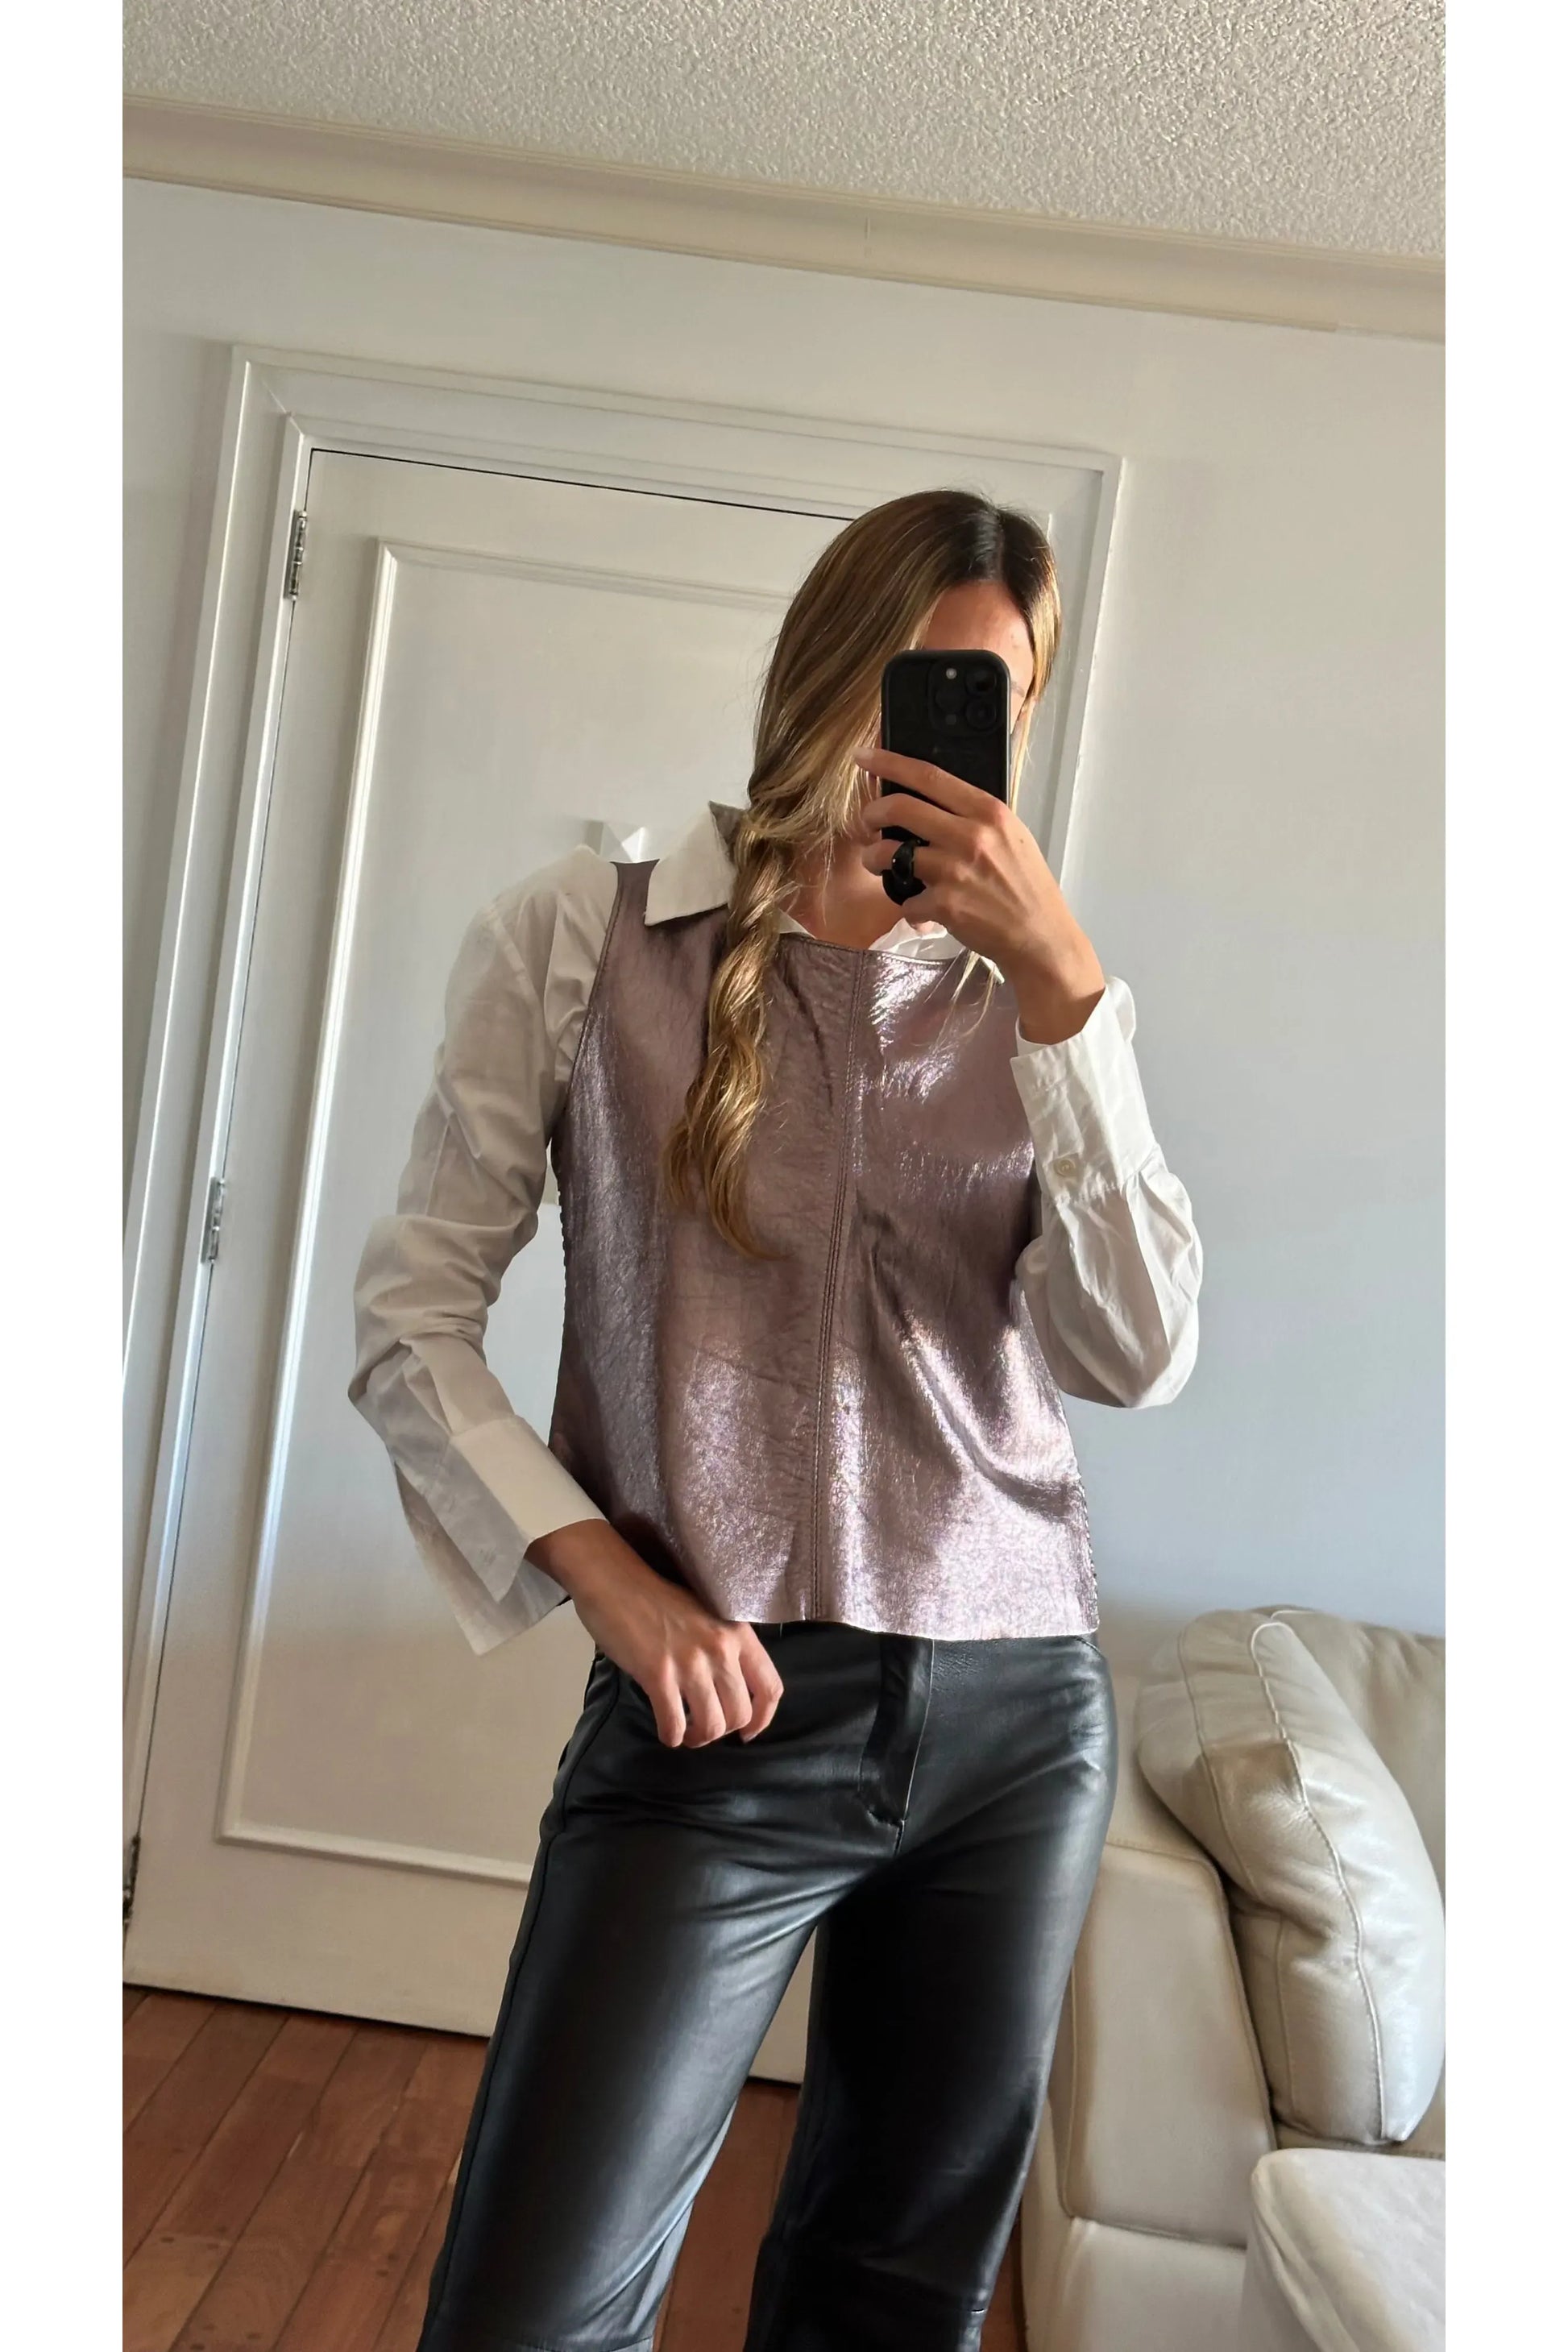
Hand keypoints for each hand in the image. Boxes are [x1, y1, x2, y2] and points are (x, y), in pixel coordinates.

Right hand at [525, 1520, 783, 1748]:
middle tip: (704, 1728)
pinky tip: (667, 1731)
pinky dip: (672, 1736)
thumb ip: (724, 1647)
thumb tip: (730, 1689)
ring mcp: (690, 1662)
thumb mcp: (708, 1617)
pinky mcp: (658, 1674)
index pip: (770, 1688)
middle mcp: (721, 1648)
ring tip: (687, 1733)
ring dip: (698, 1738)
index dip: (762, 1719)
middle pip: (740, 1714)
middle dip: (723, 1731)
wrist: (616, 1580)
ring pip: (711, 1726)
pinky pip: (674, 1724)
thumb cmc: (659, 1598)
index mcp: (738, 1633)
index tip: (748, 1733)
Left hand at [851, 749, 1106, 1044]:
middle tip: (866, 822)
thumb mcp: (1012, 838)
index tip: (865, 757)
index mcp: (988, 812)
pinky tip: (924, 911)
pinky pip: (906, 901)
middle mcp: (970, 835)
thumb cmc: (1027, 887)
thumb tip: (935, 804)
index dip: (890, 763)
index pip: (930, 776)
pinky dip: (909, 908)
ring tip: (881, 867)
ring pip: (890, 854)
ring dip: (875, 860)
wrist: (1041, 937)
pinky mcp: (944, 905)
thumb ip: (976, 818)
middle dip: (872, 813)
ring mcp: (955, 870)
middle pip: (900, 808)